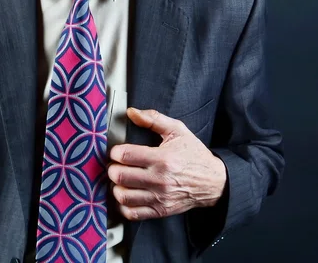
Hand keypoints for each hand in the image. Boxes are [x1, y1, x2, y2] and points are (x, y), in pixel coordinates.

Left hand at [107, 107, 226, 220]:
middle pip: (120, 176)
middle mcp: (159, 180)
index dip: (115, 151)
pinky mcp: (160, 211)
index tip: (117, 150)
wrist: (214, 181)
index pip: (126, 155)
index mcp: (162, 158)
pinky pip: (133, 213)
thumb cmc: (193, 153)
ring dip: (116, 186)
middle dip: (112, 168)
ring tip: (120, 179)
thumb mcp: (177, 130)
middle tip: (116, 164)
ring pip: (123, 196)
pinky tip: (126, 194)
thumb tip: (131, 112)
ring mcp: (159, 197)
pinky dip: (123, 205)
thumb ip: (153, 119)